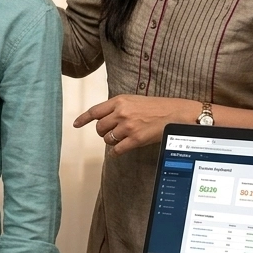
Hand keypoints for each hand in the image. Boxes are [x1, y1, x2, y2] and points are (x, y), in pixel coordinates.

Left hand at [73, 95, 195, 154]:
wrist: (176, 114)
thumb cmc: (157, 107)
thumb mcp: (135, 100)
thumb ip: (118, 107)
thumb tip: (105, 118)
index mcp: (120, 101)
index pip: (95, 111)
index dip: (83, 119)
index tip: (75, 125)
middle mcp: (121, 113)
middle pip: (99, 128)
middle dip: (103, 132)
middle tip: (111, 133)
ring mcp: (128, 126)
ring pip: (107, 139)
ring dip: (111, 141)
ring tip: (121, 139)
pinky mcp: (135, 139)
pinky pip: (117, 150)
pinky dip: (116, 152)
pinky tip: (120, 150)